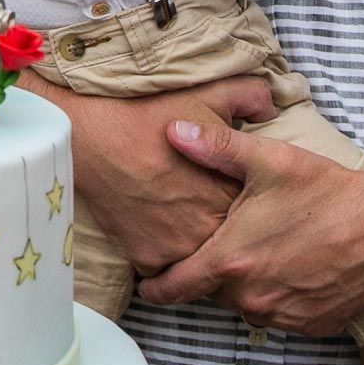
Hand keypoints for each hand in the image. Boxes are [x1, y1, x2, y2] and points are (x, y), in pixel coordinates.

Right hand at [22, 75, 275, 274]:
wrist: (92, 134)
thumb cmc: (149, 113)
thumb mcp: (209, 94)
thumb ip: (250, 97)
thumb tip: (271, 107)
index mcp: (233, 194)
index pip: (255, 212)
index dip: (242, 200)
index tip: (224, 187)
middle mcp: (211, 228)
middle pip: (227, 239)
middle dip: (219, 226)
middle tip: (196, 203)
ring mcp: (180, 248)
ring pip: (198, 259)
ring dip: (192, 244)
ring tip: (175, 218)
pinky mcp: (149, 260)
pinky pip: (165, 270)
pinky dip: (162, 255)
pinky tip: (152, 229)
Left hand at [137, 121, 363, 334]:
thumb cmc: (329, 193)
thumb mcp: (268, 160)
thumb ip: (214, 148)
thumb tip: (172, 131)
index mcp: (231, 260)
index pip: (173, 287)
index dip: (155, 284)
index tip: (146, 281)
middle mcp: (252, 296)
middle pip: (211, 290)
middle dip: (210, 270)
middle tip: (221, 242)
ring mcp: (283, 314)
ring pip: (245, 302)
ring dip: (245, 282)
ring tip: (261, 248)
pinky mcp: (311, 324)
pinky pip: (279, 312)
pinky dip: (277, 293)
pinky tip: (291, 263)